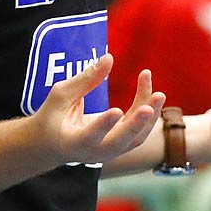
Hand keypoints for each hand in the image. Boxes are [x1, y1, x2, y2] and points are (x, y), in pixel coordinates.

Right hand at [31, 55, 164, 166]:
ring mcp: (111, 151)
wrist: (52, 145)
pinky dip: (146, 110)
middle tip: (148, 108)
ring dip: (149, 116)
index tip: (116, 110)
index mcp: (73, 142)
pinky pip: (139, 129)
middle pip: (120, 142)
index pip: (90, 135)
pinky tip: (151, 90)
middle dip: (135, 125)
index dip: (103, 124)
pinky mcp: (122, 144)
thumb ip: (85, 80)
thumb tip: (109, 58)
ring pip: (136, 138)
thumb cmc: (52, 117)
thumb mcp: (61, 96)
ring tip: (159, 94)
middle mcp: (95, 152)